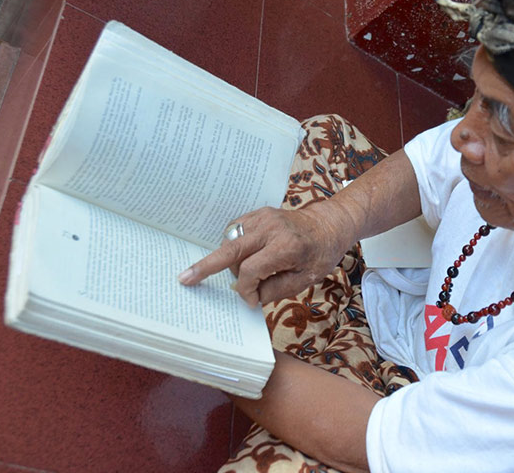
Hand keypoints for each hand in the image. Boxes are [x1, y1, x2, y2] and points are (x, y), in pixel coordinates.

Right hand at [178, 204, 354, 306]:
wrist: (328, 224)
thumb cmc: (319, 255)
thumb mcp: (304, 280)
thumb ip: (274, 290)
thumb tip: (248, 296)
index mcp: (287, 247)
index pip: (251, 271)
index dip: (246, 289)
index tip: (252, 300)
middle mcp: (271, 228)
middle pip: (231, 250)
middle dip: (206, 266)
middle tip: (185, 279)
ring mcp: (263, 217)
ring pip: (230, 240)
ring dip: (228, 259)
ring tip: (241, 273)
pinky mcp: (258, 213)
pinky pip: (234, 230)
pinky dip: (232, 246)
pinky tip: (241, 257)